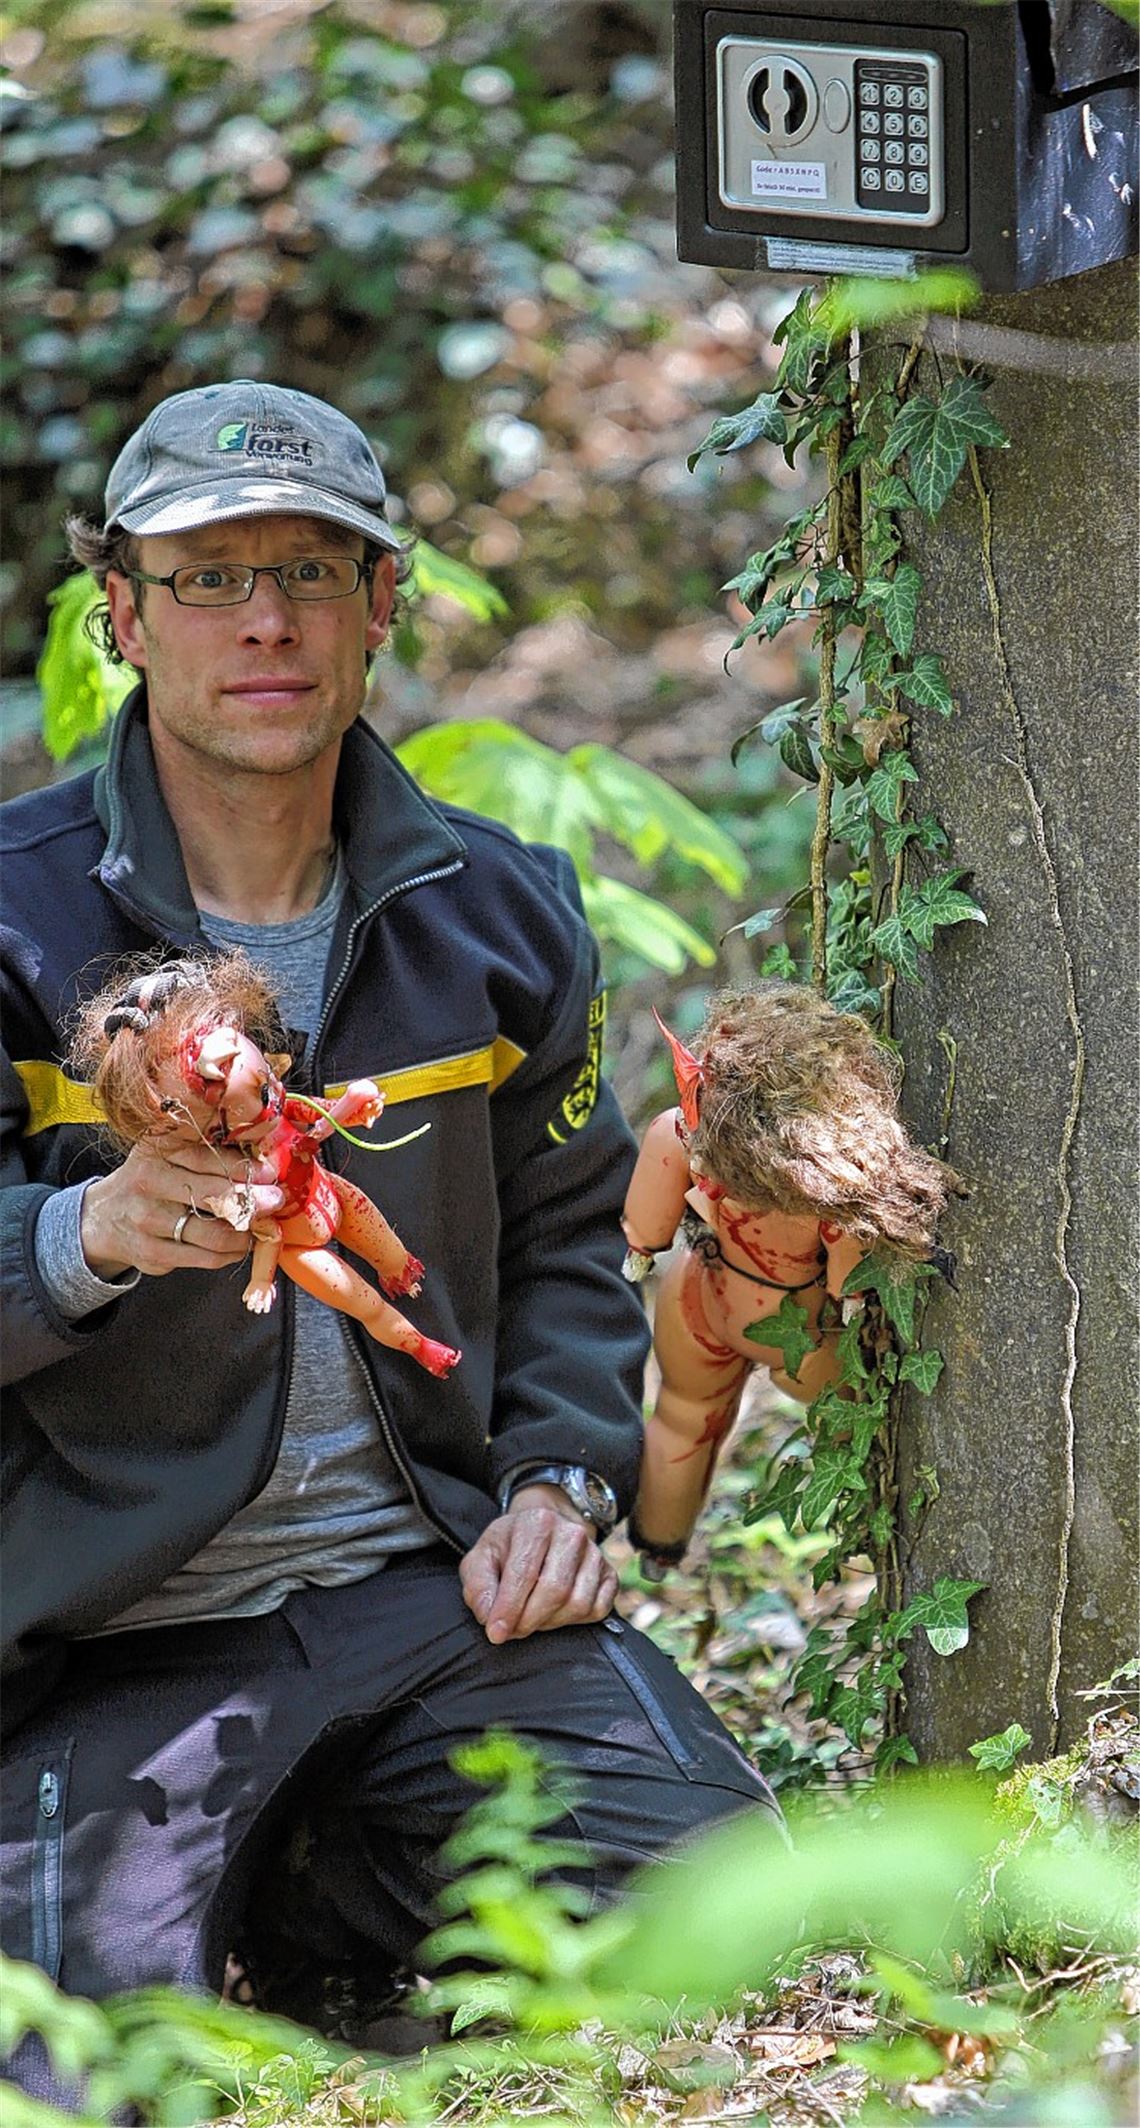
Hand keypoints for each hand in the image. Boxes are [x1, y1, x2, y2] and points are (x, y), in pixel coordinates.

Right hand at [79, 1139, 275, 1279]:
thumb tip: (261, 1165)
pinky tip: (239, 1245)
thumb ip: (206, 1155)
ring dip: (245, 1233)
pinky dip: (229, 1254)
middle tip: (274, 1201)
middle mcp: (149, 1183)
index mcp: (157, 1151)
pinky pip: (204, 1258)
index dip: (243, 1167)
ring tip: (259, 1227)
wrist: (103, 1218)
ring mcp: (148, 1221)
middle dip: (252, 1201)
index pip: (207, 1158)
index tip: (269, 1173)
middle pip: (212, 1196)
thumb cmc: (150, 1181)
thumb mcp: (167, 1155)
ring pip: (212, 1233)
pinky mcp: (152, 1253)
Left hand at [460, 1484, 617, 1643]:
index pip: (524, 1573)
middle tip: (513, 1630)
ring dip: (550, 1622)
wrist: (544, 1533)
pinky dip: (573, 1622)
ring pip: (577, 1604)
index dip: (509, 1608)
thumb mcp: (482, 1558)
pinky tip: (554, 1613)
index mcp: (537, 1522)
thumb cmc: (510, 1548)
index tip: (496, 1633)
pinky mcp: (610, 1574)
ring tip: (531, 1617)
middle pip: (555, 1591)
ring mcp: (596, 1553)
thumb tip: (488, 1617)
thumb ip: (479, 1587)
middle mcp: (572, 1534)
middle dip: (529, 1620)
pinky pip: (597, 1610)